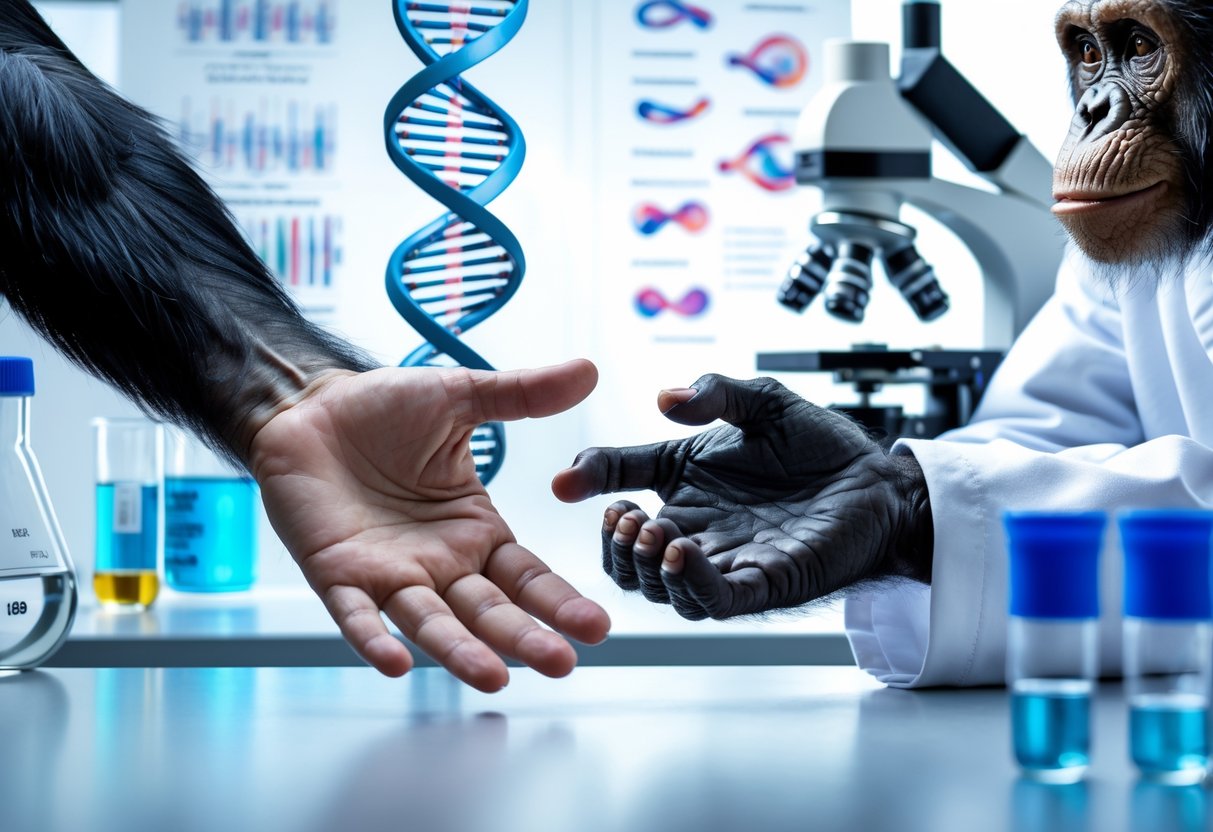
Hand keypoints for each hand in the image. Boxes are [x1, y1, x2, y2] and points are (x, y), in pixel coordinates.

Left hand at [248, 359, 610, 691]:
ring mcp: (389, 576)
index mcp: (475, 532)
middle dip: (525, 639)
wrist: (307, 406)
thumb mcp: (462, 398)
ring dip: (461, 652)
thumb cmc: (383, 408)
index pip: (527, 578)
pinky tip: (396, 662)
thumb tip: (587, 371)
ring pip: (432, 622)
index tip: (596, 627)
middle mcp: (440, 565)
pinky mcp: (338, 575)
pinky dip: (374, 639)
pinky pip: (357, 615)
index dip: (560, 602)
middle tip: (561, 663)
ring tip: (493, 676)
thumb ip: (523, 394)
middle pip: (490, 612)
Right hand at [551, 374, 931, 619]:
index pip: (620, 483)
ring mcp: (726, 562)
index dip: (588, 480)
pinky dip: (689, 582)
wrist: (879, 481)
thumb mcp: (760, 401)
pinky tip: (683, 551)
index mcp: (684, 486)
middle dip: (613, 545)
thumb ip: (713, 391)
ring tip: (651, 531)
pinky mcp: (761, 586)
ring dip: (643, 565)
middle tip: (624, 517)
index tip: (567, 481)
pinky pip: (712, 600)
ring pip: (661, 589)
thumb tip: (664, 398)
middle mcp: (697, 529)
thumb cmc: (820, 447)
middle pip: (628, 560)